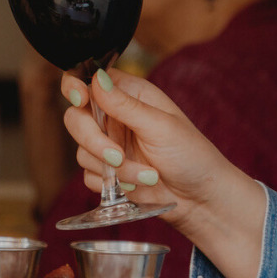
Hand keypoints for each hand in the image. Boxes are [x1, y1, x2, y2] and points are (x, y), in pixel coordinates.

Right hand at [59, 70, 266, 277]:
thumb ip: (125, 105)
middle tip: (118, 156)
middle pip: (76, 118)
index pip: (89, 79)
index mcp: (130, 95)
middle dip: (93, 140)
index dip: (75, 86)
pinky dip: (111, 184)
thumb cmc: (191, 155)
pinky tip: (138, 185)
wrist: (201, 199)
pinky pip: (89, 176)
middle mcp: (115, 117)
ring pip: (82, 151)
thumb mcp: (160, 126)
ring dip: (114, 168)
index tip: (80, 99)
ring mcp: (109, 145)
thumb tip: (96, 78)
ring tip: (148, 175)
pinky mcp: (107, 173)